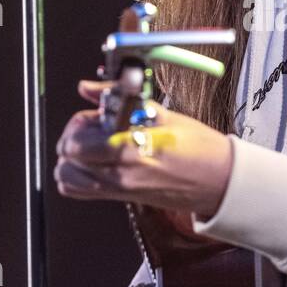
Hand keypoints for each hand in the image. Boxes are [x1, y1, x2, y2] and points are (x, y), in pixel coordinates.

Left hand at [54, 80, 233, 217]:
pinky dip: (77, 175)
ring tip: (93, 145)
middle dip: (74, 137)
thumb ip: (117, 98)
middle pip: (67, 158)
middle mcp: (119, 175)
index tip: (97, 114)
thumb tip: (88, 87)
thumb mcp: (162, 114)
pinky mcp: (120, 198)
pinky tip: (95, 160)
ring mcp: (118, 190)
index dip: (82, 122)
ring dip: (72, 158)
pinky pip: (78, 190)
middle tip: (94, 127)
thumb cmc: (199, 149)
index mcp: (130, 151)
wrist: (219, 181)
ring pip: (66, 176)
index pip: (78, 141)